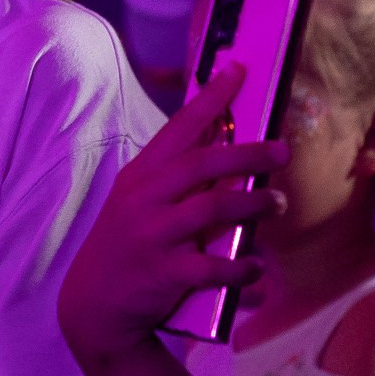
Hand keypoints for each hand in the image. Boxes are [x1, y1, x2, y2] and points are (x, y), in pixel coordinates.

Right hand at [57, 63, 285, 363]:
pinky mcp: (163, 273)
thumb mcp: (138, 202)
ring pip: (213, 208)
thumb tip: (225, 144)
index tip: (238, 70)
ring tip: (278, 202)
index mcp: (141, 176)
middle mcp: (144, 199)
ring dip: (254, 203)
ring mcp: (152, 235)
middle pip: (203, 164)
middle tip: (282, 149)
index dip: (210, 98)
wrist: (92, 306)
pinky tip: (258, 268)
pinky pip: (212, 267)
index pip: (178, 127)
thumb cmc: (127, 245)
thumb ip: (175, 176)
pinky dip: (241, 268)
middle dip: (248, 152)